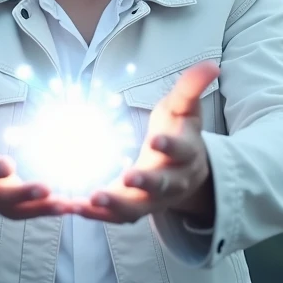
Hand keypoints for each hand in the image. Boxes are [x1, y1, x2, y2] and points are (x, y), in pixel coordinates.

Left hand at [71, 60, 220, 224]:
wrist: (187, 172)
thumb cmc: (180, 131)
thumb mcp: (185, 108)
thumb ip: (192, 87)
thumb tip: (212, 65)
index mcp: (187, 154)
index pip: (181, 151)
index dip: (170, 146)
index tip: (155, 140)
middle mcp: (173, 182)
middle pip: (162, 186)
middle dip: (145, 182)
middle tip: (127, 177)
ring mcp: (154, 200)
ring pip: (136, 208)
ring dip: (114, 205)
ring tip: (89, 200)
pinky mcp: (134, 210)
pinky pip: (114, 217)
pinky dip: (94, 215)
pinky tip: (71, 207)